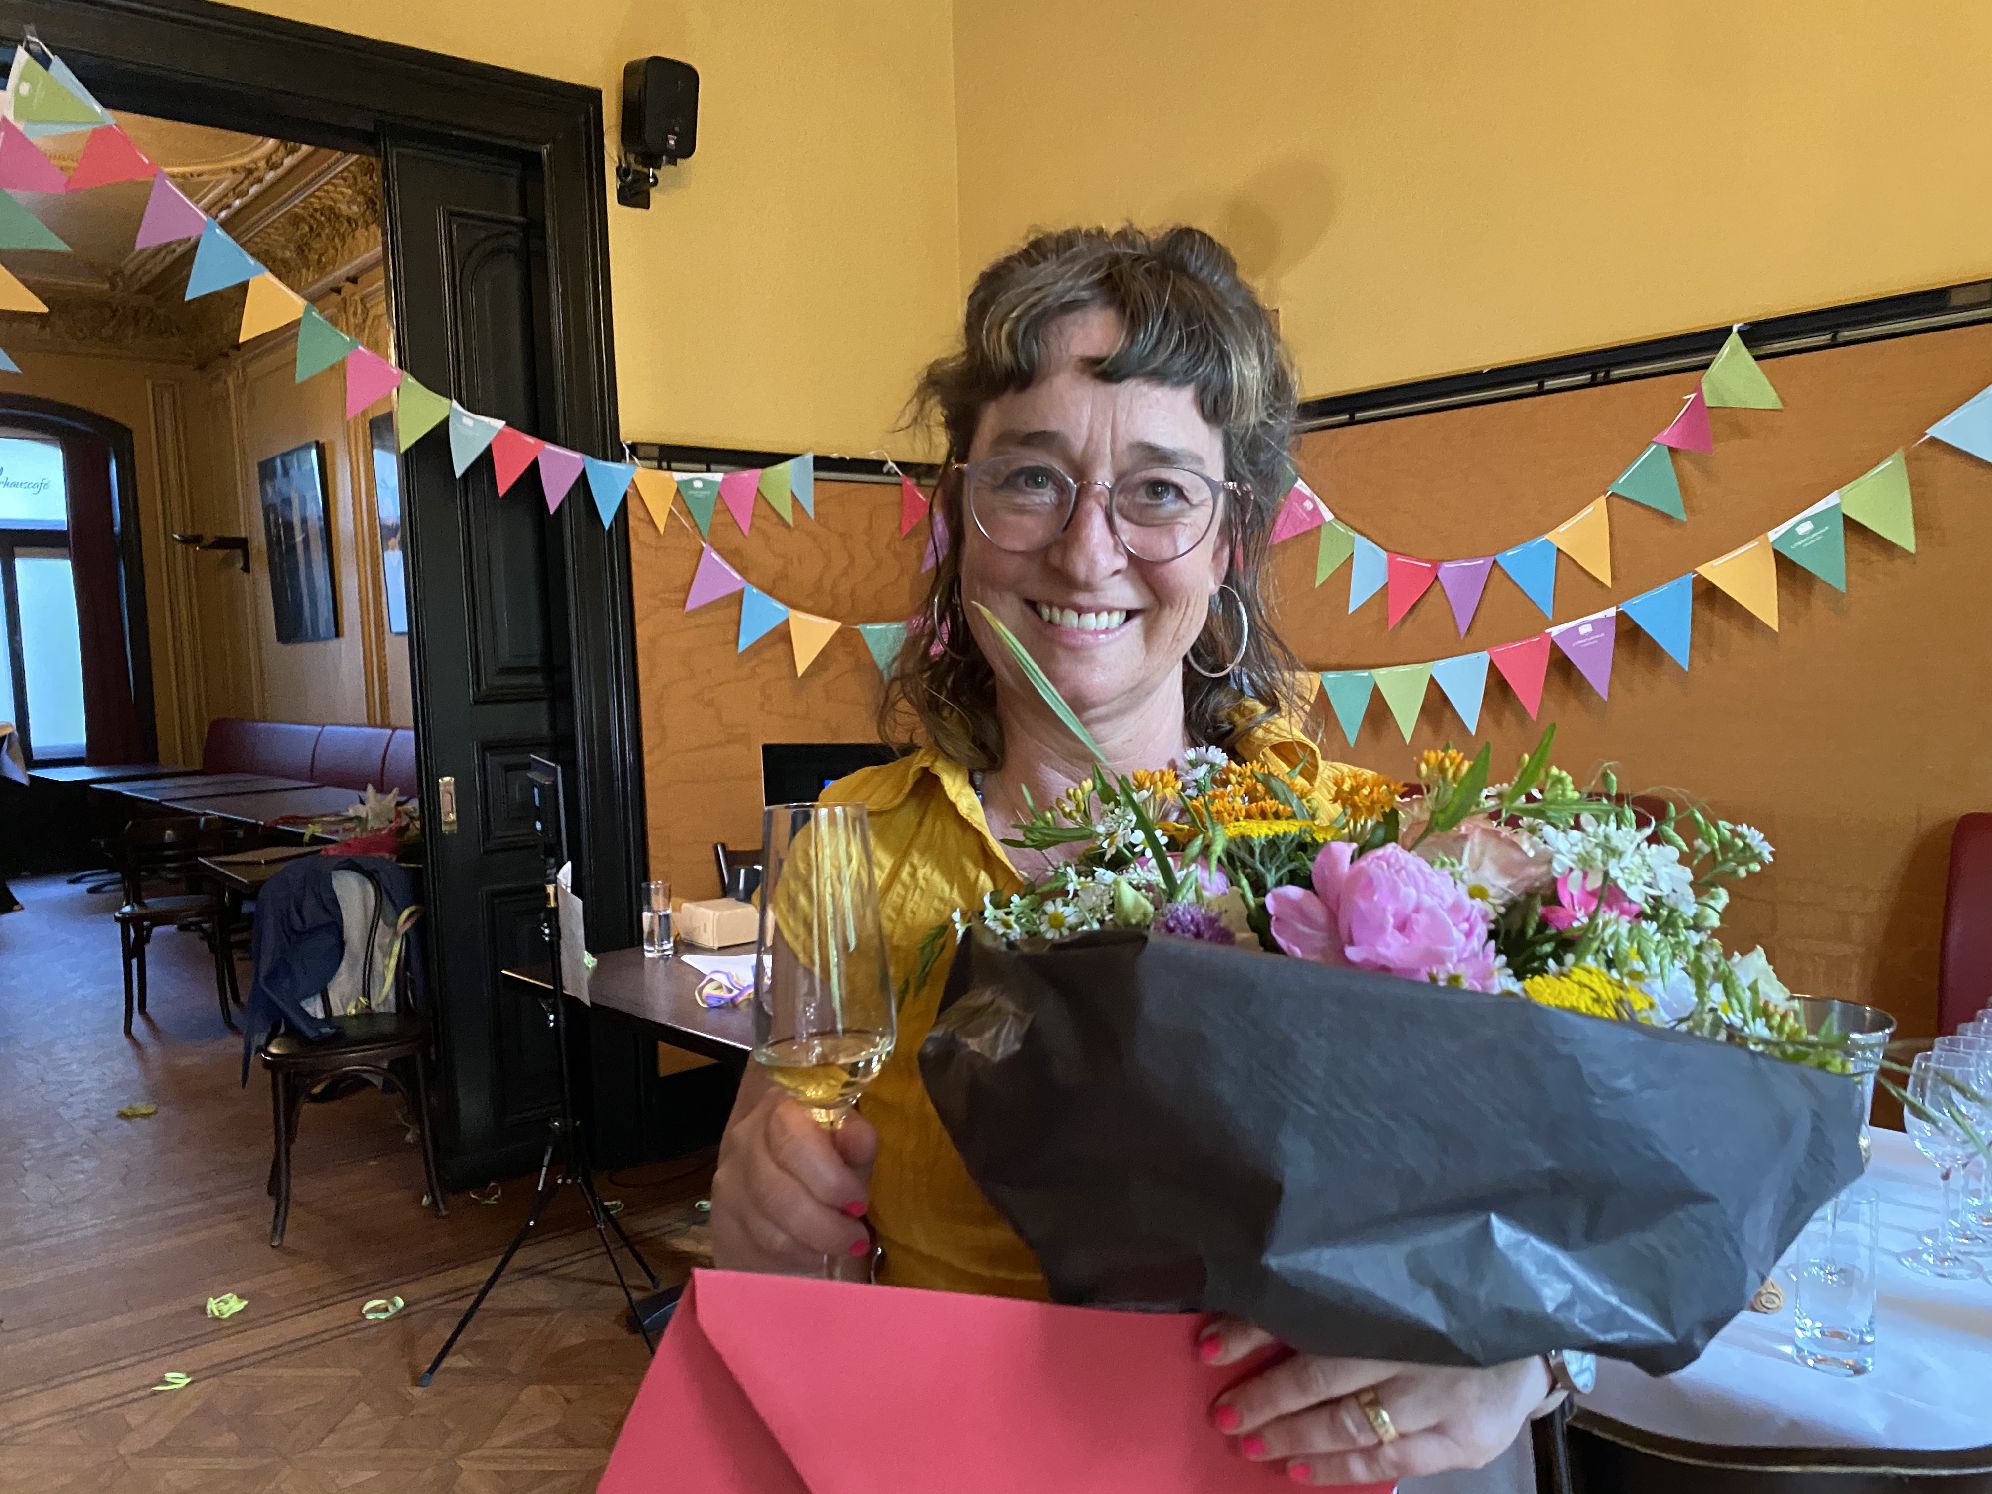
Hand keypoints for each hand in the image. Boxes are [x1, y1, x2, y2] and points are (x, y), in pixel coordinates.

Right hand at [709, 1069, 878, 1273]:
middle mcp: (743, 1140)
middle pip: (775, 1192)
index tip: (858, 1202)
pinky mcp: (723, 1222)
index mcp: (777, 1106)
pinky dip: (794, 1256)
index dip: (828, 1176)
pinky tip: (816, 1254)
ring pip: (765, 1226)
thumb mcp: (847, 1143)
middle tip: (857, 1236)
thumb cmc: (824, 1156)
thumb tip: (859, 1140)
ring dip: (811, 1243)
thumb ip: (855, 1141)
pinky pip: (758, 1247)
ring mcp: (728, 1182)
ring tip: (844, 1247)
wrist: (779, 1177)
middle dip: (824, 1223)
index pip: (791, 1137)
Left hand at [1199, 1316, 1550, 1485]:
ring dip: (1294, 1437)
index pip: (1311, 1312)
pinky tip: (1300, 1472)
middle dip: (1269, 1397)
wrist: (1537, 1330)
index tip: (1207, 1347)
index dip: (1255, 1330)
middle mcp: (1419, 1343)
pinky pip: (1389, 1461)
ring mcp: (1444, 1397)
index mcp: (1396, 1291)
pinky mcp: (1464, 1440)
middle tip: (1224, 1413)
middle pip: (1327, 1372)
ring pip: (1353, 1424)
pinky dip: (1340, 1469)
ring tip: (1249, 1444)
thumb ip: (1339, 1286)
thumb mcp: (1395, 1275)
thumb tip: (1255, 1294)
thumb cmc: (1449, 1297)